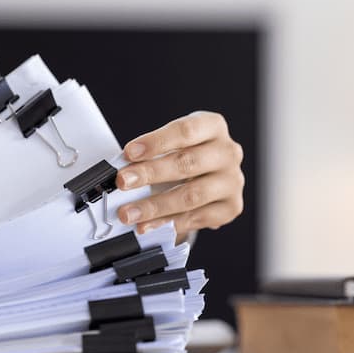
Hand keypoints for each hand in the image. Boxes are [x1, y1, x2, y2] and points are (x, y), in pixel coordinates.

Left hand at [115, 111, 243, 240]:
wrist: (211, 175)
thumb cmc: (187, 154)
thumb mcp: (173, 143)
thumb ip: (152, 153)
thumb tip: (122, 170)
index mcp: (213, 127)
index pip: (185, 131)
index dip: (156, 142)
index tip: (129, 153)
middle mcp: (227, 152)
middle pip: (187, 163)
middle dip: (150, 174)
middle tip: (123, 182)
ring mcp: (232, 181)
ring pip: (191, 196)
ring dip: (155, 206)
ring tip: (129, 213)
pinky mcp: (231, 207)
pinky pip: (197, 218)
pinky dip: (169, 223)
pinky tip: (149, 225)